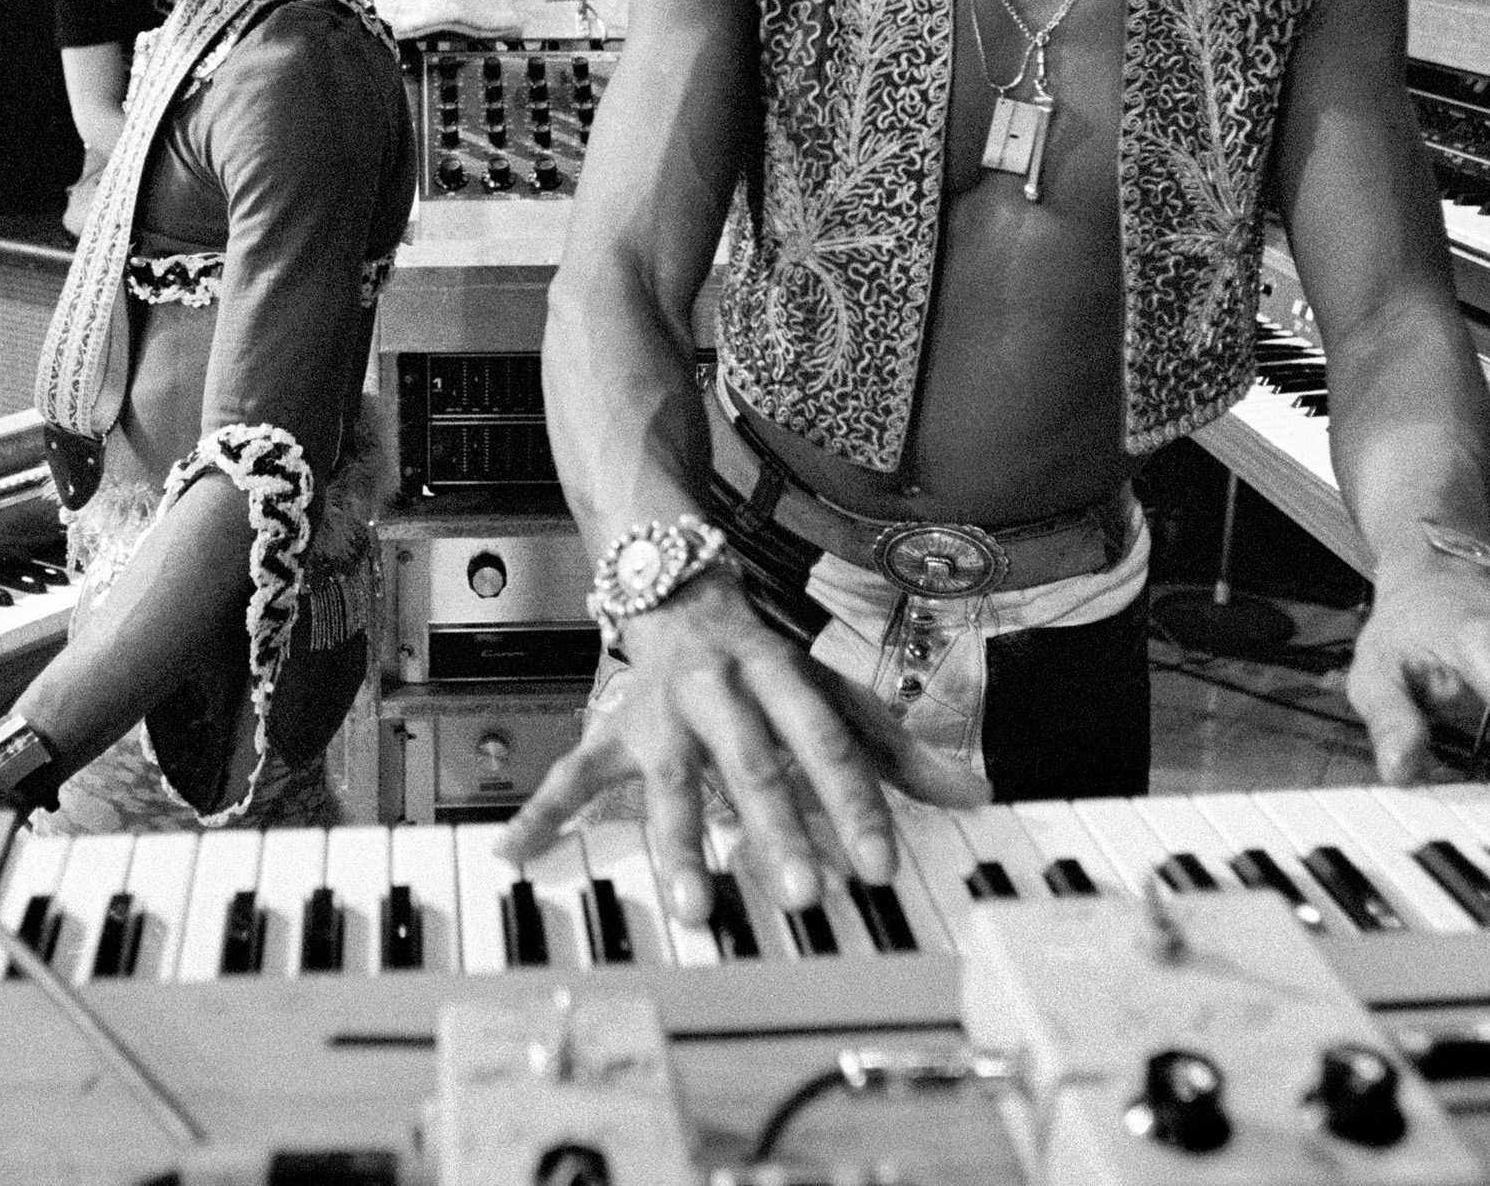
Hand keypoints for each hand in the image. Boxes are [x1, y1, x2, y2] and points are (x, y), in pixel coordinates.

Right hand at [496, 575, 990, 925]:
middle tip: (805, 892)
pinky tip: (516, 851)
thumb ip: (895, 746)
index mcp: (778, 676)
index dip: (855, 801)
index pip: (826, 742)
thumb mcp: (830, 686)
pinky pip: (573, 775)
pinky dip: (542, 813)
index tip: (879, 862)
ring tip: (695, 907)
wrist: (673, 582)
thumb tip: (973, 793)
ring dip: (681, 846)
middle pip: (752, 766)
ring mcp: (660, 717)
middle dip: (778, 831)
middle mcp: (719, 693)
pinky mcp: (613, 732)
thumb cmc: (762, 655)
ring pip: (672, 784)